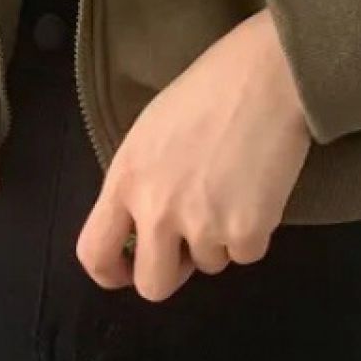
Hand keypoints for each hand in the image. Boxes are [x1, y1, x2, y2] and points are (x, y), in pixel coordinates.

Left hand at [75, 8, 311, 301]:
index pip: (94, 252)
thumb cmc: (208, 90)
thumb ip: (139, 181)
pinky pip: (247, 255)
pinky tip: (258, 189)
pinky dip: (255, 232)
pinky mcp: (247, 231)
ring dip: (220, 239)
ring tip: (234, 188)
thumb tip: (143, 224)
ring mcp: (203, 224)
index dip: (110, 272)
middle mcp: (157, 210)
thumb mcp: (149, 132)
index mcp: (126, 180)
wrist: (267, 76)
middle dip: (172, 272)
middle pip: (152, 285)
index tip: (127, 270)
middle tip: (190, 246)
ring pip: (209, 265)